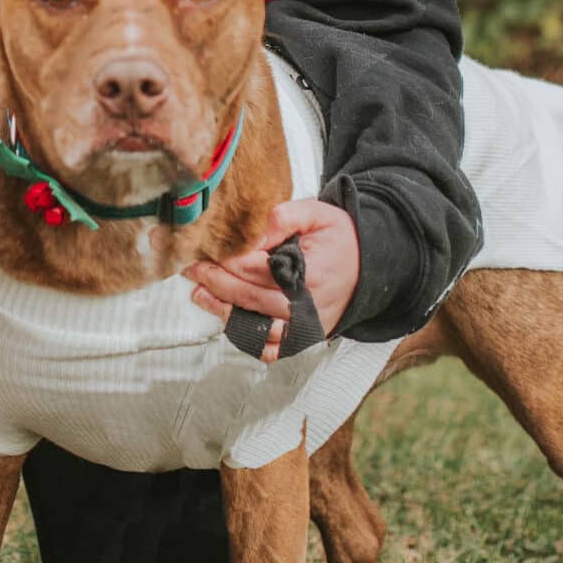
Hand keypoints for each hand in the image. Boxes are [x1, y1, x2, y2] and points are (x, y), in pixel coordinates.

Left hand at [187, 198, 359, 363]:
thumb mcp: (316, 213)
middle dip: (215, 282)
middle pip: (250, 298)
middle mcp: (308, 308)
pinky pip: (270, 348)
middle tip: (192, 268)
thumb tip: (249, 232)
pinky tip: (227, 319)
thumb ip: (282, 217)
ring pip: (255, 327)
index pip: (257, 270)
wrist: (369, 265)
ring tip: (200, 294)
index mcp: (310, 275)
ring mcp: (307, 328)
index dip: (226, 260)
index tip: (203, 249)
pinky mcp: (305, 338)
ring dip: (223, 311)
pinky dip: (246, 338)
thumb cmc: (338, 238)